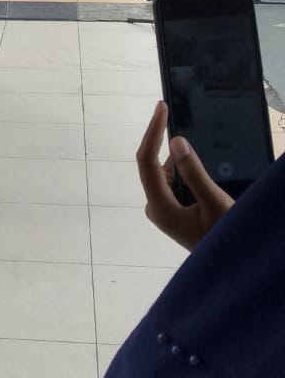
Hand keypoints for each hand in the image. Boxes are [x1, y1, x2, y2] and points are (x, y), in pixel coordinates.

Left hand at [136, 101, 233, 251]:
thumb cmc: (223, 237)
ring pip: (163, 172)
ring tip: (183, 139)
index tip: (160, 108)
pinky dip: (180, 168)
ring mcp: (162, 210)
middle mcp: (156, 208)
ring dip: (173, 155)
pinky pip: (171, 181)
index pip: (147, 161)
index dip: (152, 132)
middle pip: (152, 164)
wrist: (230, 268)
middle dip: (159, 138)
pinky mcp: (171, 211)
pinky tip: (192, 160)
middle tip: (166, 108)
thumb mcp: (214, 202)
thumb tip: (176, 141)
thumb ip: (194, 172)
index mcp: (160, 208)